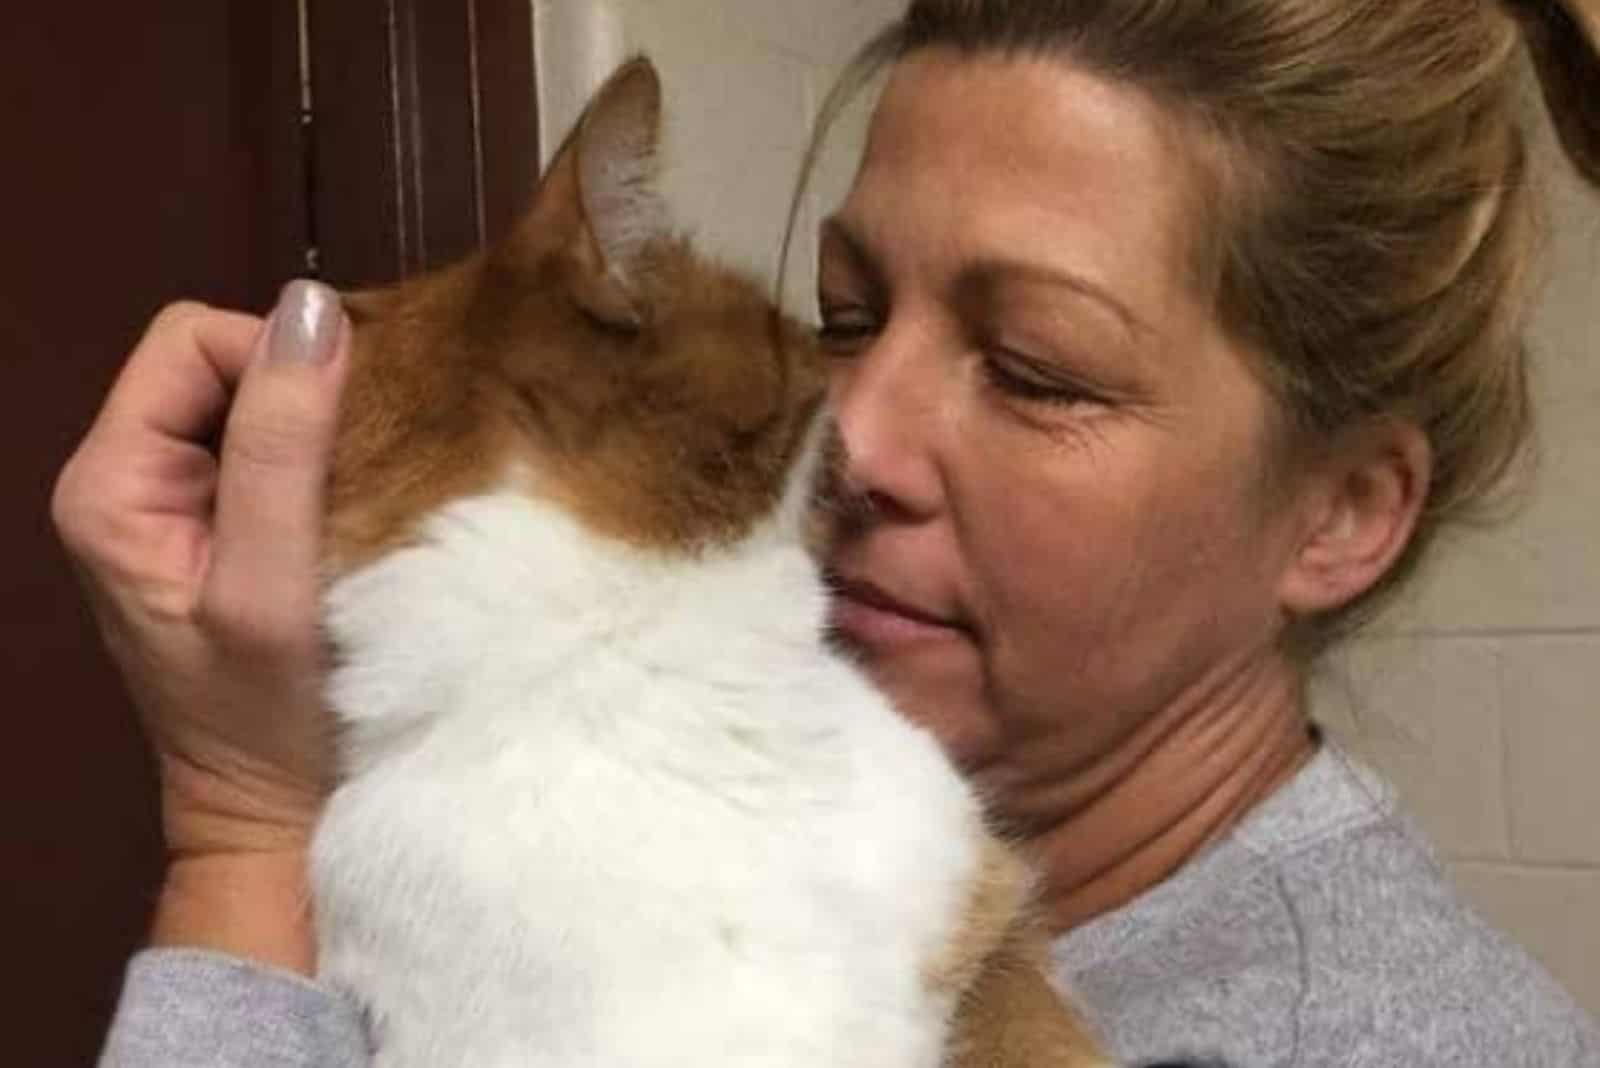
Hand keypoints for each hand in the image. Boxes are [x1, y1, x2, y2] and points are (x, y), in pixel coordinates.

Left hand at [52, 281, 349, 972]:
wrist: (271, 816)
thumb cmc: (263, 719)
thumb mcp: (269, 583)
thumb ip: (280, 446)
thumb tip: (314, 310)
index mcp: (110, 481)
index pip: (194, 341)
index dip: (279, 358)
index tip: (355, 426)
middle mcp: (131, 479)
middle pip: (224, 364)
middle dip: (305, 391)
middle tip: (372, 458)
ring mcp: (178, 505)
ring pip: (258, 404)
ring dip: (324, 429)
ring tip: (374, 483)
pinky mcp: (225, 530)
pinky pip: (277, 451)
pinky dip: (330, 463)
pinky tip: (364, 505)